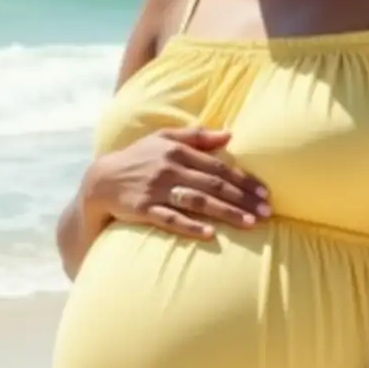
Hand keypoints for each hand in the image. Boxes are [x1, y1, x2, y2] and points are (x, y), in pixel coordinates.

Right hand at [84, 126, 270, 239]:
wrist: (101, 180)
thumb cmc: (139, 158)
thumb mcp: (163, 139)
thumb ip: (196, 136)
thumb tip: (229, 134)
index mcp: (177, 151)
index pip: (219, 167)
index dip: (244, 181)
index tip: (266, 193)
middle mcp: (169, 168)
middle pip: (214, 185)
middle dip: (243, 198)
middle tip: (267, 212)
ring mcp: (156, 189)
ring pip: (198, 201)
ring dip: (226, 212)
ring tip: (250, 223)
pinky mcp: (143, 209)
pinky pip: (170, 219)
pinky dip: (191, 225)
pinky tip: (211, 233)